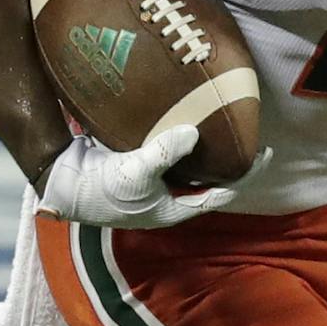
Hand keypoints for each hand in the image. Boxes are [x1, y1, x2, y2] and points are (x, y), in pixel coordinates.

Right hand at [37, 127, 270, 228]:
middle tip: (248, 134)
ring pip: (190, 166)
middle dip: (228, 161)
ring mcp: (155, 182)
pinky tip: (188, 116)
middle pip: (208, 179)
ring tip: (224, 122)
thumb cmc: (100, 188)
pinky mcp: (140, 164)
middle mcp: (168, 197)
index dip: (244, 176)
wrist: (61, 181)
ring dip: (205, 148)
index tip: (265, 155)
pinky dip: (181, 137)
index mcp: (174, 209)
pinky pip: (169, 151)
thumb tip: (195, 133)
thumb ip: (166, 153)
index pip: (221, 194)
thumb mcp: (136, 172)